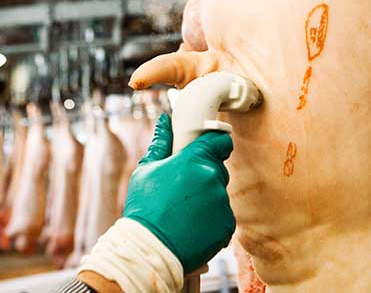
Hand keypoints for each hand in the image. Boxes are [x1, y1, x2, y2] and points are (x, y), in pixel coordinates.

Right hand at [122, 113, 235, 273]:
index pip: (221, 140)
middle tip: (182, 191)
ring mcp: (222, 202)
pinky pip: (223, 216)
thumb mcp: (146, 170)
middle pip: (218, 168)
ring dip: (207, 200)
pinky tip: (191, 227)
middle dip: (204, 176)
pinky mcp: (227, 224)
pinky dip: (211, 221)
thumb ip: (161, 143)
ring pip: (219, 194)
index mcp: (194, 159)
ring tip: (183, 213)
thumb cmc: (144, 207)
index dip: (216, 143)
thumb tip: (164, 121)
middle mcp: (212, 177)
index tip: (210, 149)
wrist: (148, 250)